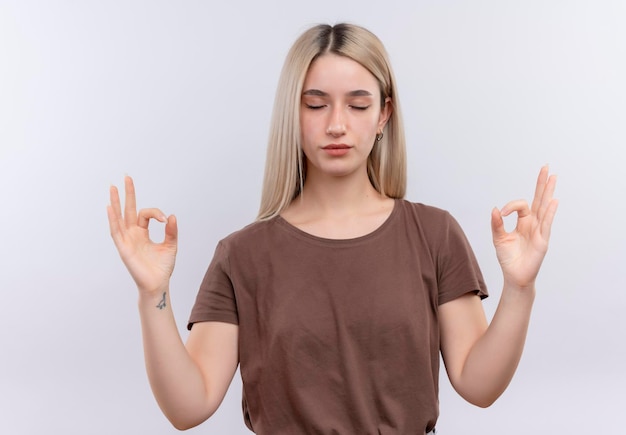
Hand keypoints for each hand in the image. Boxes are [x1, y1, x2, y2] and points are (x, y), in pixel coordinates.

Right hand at [107, 176, 177, 294]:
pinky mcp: (123, 248)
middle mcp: (132, 234)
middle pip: (128, 210)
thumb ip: (171, 231)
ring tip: (113, 187)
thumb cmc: (162, 267)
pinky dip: (113, 220)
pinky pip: (116, 232)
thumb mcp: (170, 245)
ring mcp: (126, 240)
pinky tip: (110, 208)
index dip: (155, 212)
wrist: (157, 284)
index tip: (165, 219)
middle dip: (127, 194)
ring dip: (115, 203)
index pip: (145, 214)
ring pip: (119, 218)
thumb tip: (172, 216)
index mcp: (142, 232)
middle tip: (126, 177)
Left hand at [490, 166, 558, 288]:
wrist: (514, 276)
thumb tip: (495, 209)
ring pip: (545, 208)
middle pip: (539, 200)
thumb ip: (496, 224)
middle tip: (546, 167)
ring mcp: (540, 231)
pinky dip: (549, 212)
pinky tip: (553, 200)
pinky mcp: (543, 240)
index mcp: (523, 222)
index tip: (501, 213)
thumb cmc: (508, 258)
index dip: (511, 206)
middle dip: (541, 184)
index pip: (521, 205)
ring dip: (548, 192)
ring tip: (553, 177)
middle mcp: (533, 224)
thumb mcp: (499, 239)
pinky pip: (546, 224)